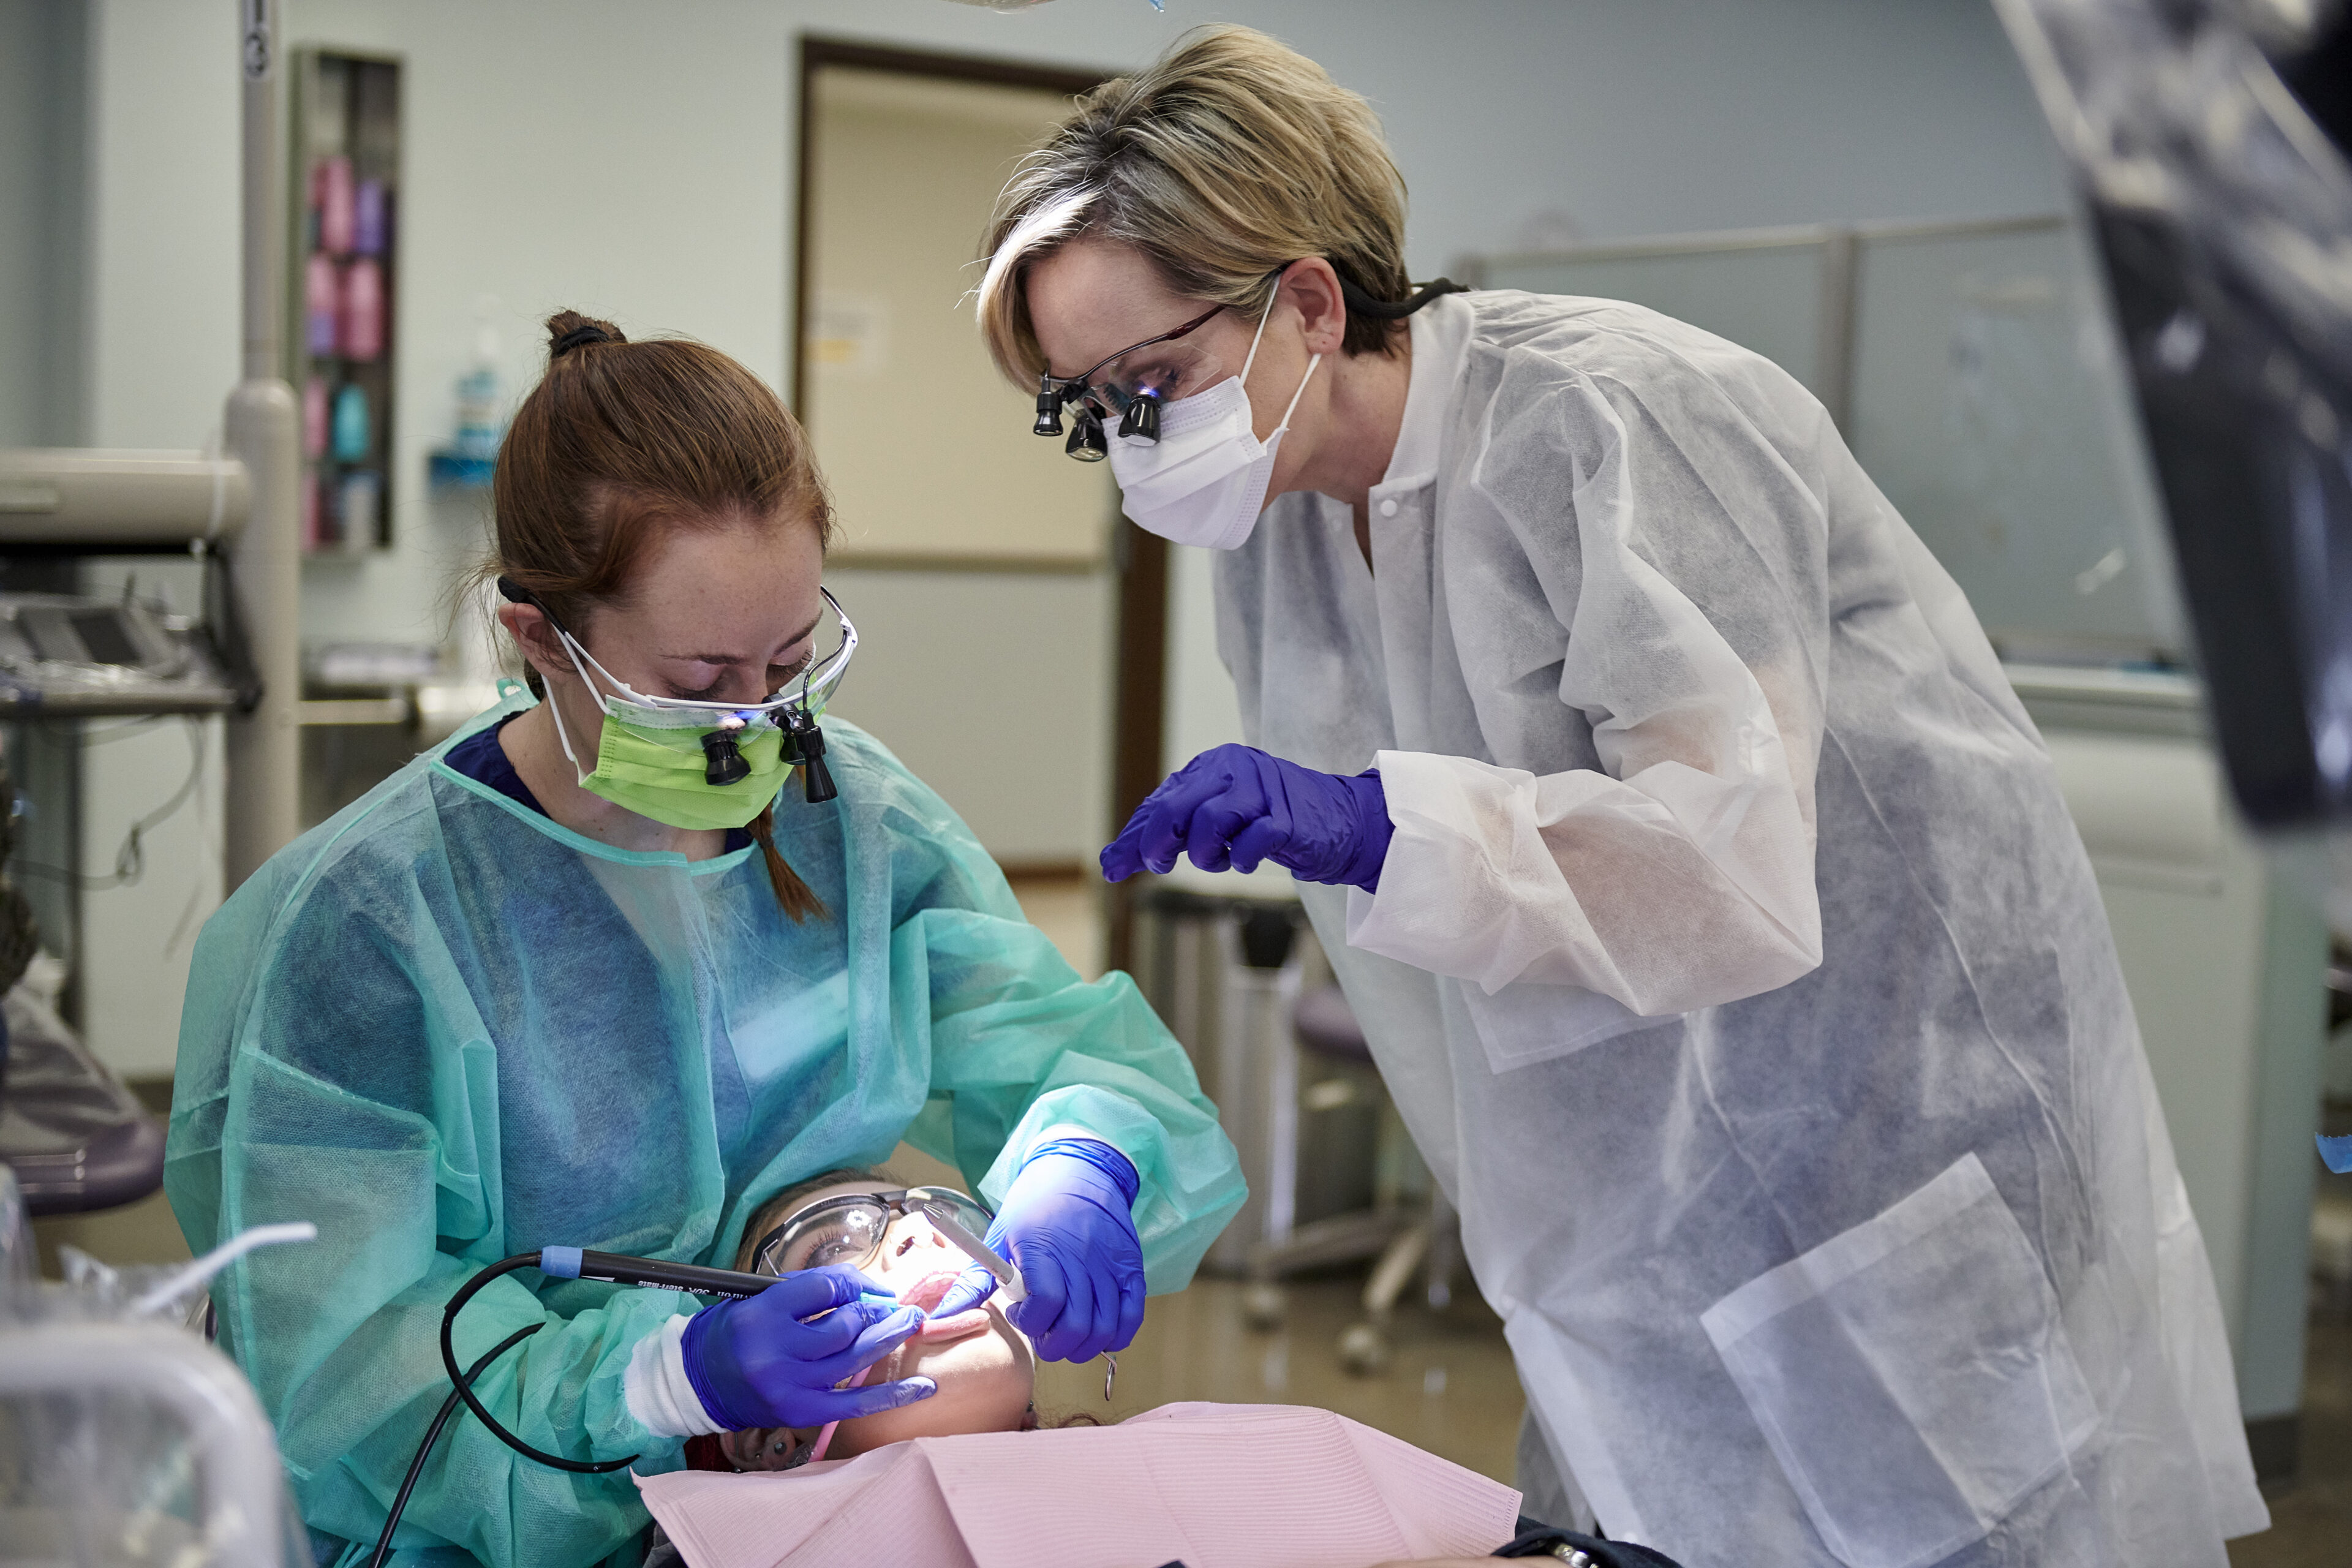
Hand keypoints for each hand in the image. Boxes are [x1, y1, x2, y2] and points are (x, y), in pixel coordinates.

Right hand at [680, 1265, 935, 1430]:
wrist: (698, 1381)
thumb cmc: (734, 1332)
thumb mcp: (761, 1298)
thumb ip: (810, 1291)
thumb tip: (867, 1291)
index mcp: (761, 1313)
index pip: (825, 1289)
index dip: (855, 1284)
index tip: (869, 1287)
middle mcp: (774, 1351)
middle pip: (843, 1326)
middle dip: (876, 1312)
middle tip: (896, 1306)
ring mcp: (788, 1386)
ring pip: (853, 1359)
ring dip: (889, 1338)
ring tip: (912, 1322)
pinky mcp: (799, 1413)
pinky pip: (854, 1404)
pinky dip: (892, 1396)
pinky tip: (923, 1387)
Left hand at [932, 1147, 1145, 1362]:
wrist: (1079, 1170)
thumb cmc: (1033, 1206)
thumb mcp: (998, 1237)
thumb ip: (973, 1283)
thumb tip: (940, 1319)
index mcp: (1044, 1249)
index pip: (1045, 1304)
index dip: (1029, 1322)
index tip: (1019, 1313)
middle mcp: (1082, 1258)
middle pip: (1076, 1326)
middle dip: (1054, 1344)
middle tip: (1042, 1333)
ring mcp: (1111, 1265)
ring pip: (1105, 1328)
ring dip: (1082, 1346)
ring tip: (1064, 1333)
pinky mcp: (1132, 1268)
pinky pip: (1131, 1318)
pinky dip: (1115, 1336)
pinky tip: (1095, 1330)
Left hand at [1099, 743, 1391, 889]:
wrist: (1343, 820)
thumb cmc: (1273, 820)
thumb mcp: (1219, 820)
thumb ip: (1171, 833)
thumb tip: (1113, 859)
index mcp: (1215, 766)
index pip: (1162, 800)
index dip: (1135, 835)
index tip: (1114, 866)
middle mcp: (1236, 770)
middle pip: (1177, 807)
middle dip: (1157, 843)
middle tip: (1159, 865)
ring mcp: (1264, 793)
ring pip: (1208, 822)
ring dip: (1204, 854)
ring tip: (1218, 860)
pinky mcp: (1287, 820)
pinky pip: (1250, 842)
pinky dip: (1241, 860)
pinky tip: (1244, 862)